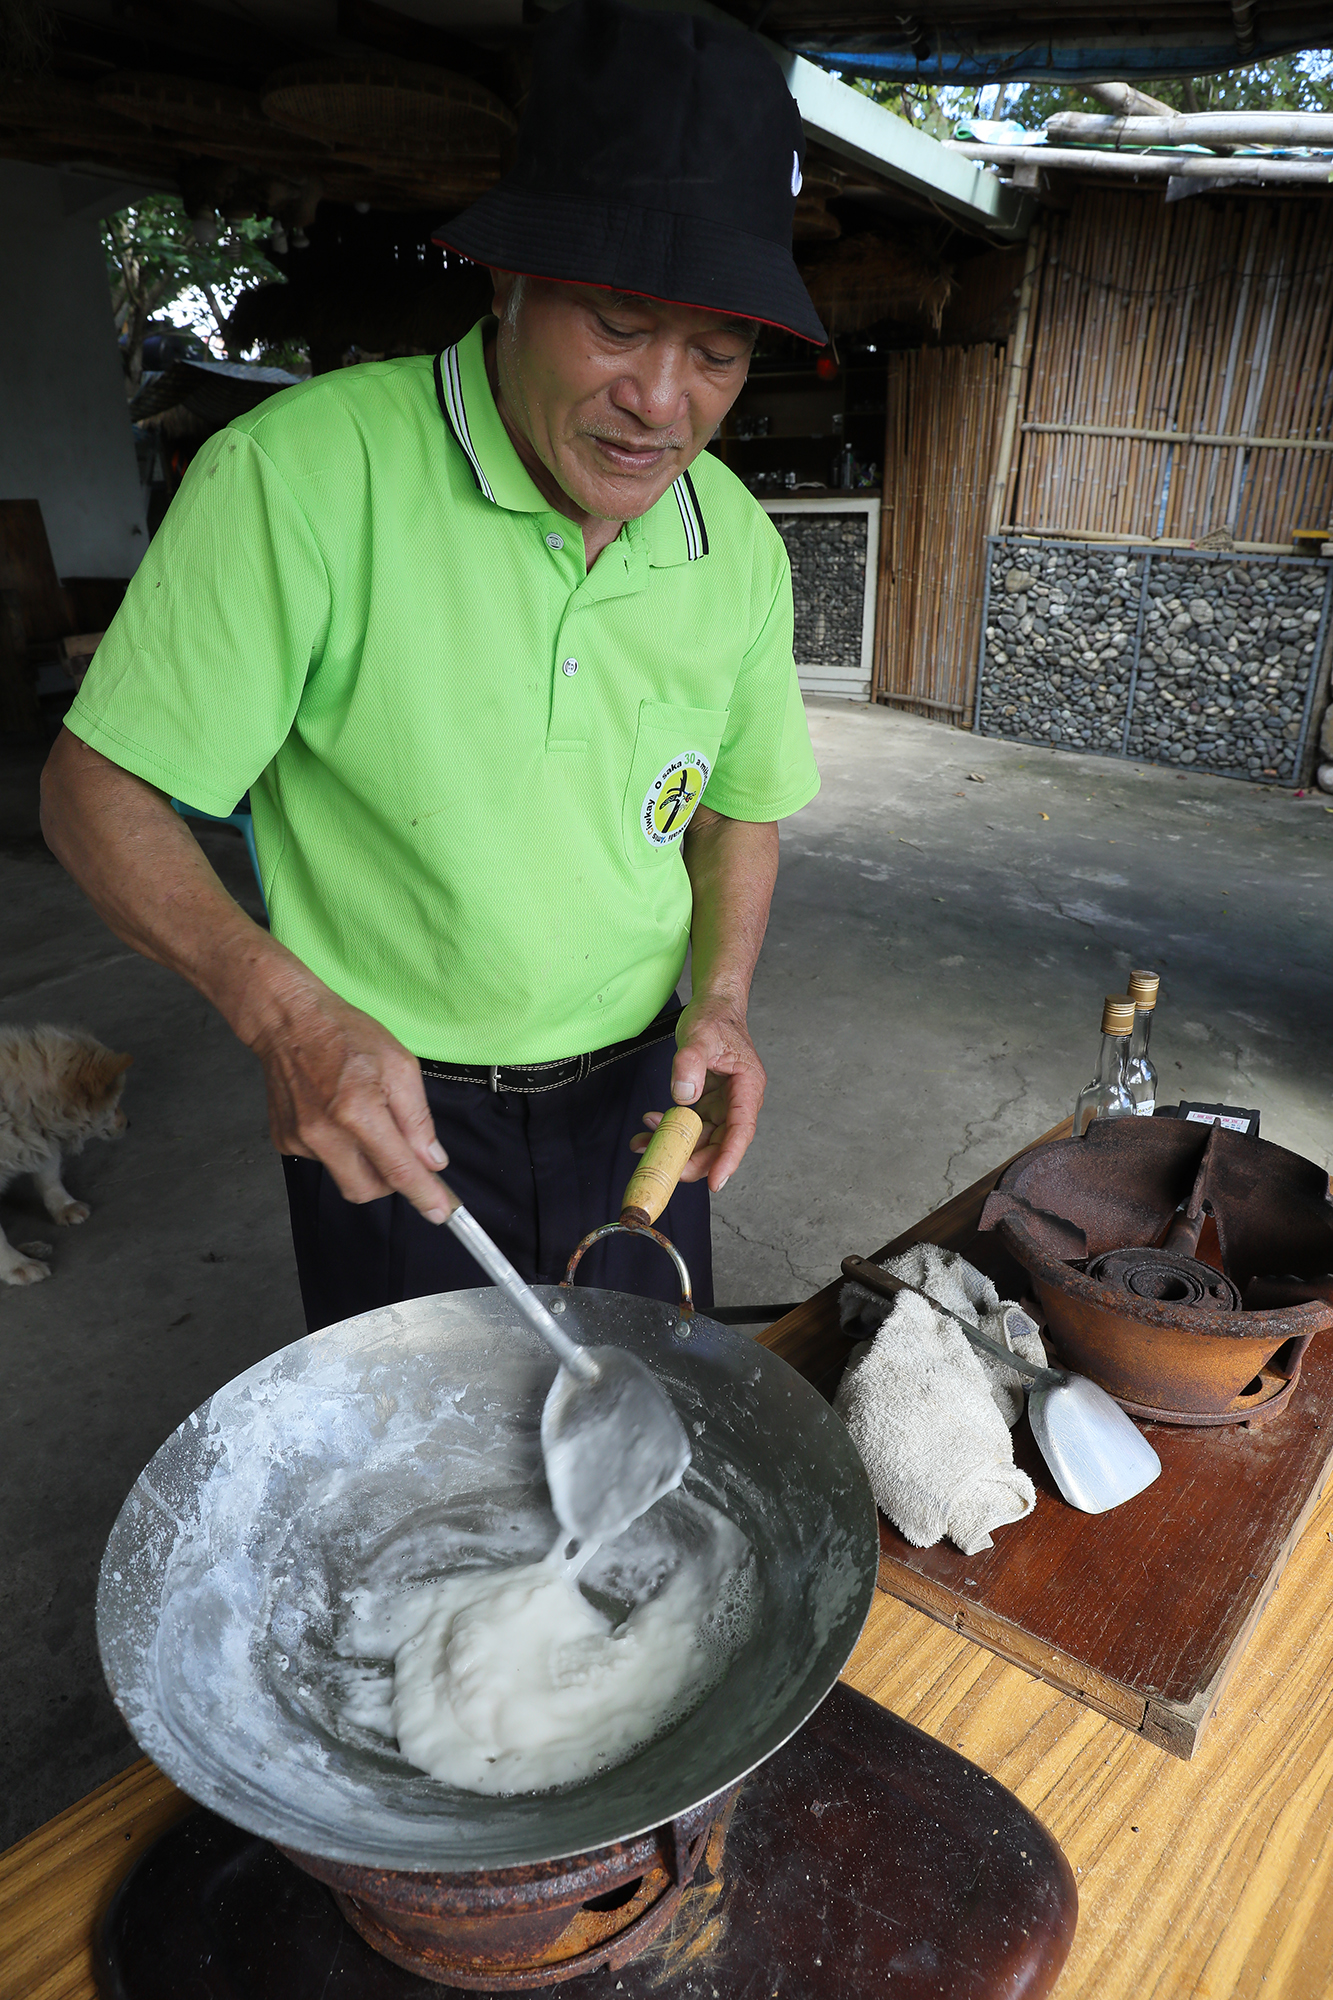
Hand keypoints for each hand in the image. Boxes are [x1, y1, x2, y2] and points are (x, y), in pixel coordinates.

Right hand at [253, 983, 454, 1221]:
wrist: (289, 1021)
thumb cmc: (346, 1034)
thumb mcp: (400, 1065)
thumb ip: (418, 1119)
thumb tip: (432, 1161)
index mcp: (358, 1110)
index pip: (397, 1169)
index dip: (423, 1195)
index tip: (441, 1212)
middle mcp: (324, 1132)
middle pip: (367, 1190)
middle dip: (390, 1182)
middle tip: (400, 1152)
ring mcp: (300, 1140)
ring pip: (345, 1178)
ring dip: (363, 1162)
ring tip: (361, 1117)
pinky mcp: (284, 1141)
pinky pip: (323, 1162)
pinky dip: (339, 1149)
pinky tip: (336, 1116)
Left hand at [629, 995, 765, 1191]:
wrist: (713, 1006)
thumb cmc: (714, 1018)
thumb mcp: (700, 1034)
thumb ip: (690, 1062)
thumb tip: (684, 1095)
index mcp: (747, 1087)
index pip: (740, 1131)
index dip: (728, 1159)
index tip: (715, 1182)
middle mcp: (738, 1101)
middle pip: (720, 1143)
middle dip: (692, 1160)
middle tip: (663, 1166)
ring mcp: (722, 1104)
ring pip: (702, 1139)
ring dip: (675, 1147)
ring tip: (643, 1145)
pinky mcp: (707, 1103)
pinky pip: (689, 1126)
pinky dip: (669, 1130)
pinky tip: (649, 1126)